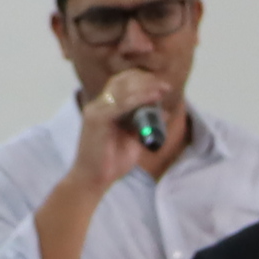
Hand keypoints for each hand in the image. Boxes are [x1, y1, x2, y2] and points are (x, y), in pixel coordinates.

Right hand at [79, 67, 180, 185]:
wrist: (93, 180)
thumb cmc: (111, 162)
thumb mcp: (132, 139)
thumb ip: (143, 124)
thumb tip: (164, 113)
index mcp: (104, 107)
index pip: (121, 82)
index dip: (141, 79)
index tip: (162, 84)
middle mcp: (98, 105)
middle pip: (122, 81)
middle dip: (146, 80)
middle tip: (166, 86)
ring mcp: (96, 110)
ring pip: (123, 90)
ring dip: (146, 87)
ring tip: (163, 89)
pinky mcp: (97, 119)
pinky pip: (121, 104)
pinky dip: (139, 99)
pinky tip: (153, 98)